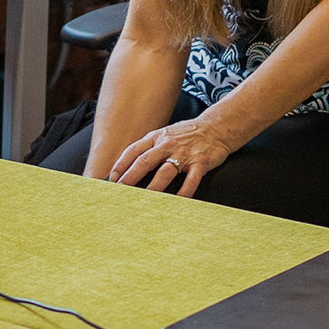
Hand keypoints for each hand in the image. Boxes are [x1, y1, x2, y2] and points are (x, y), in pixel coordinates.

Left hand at [108, 115, 242, 195]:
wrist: (217, 127)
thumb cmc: (187, 134)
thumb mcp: (165, 134)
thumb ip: (150, 147)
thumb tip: (130, 166)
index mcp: (156, 137)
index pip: (133, 150)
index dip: (121, 165)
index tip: (111, 179)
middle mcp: (167, 144)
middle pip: (144, 161)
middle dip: (130, 177)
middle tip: (120, 192)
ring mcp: (184, 153)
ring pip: (165, 172)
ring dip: (153, 187)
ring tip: (143, 201)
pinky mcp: (200, 162)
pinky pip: (191, 180)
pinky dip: (184, 191)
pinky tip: (177, 201)